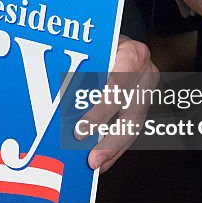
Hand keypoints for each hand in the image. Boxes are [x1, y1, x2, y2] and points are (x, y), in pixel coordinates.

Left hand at [75, 36, 158, 171]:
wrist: (121, 36)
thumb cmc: (100, 41)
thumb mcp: (93, 46)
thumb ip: (82, 70)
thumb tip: (53, 102)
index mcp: (132, 54)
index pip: (115, 87)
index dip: (99, 113)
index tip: (80, 133)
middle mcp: (146, 72)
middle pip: (131, 114)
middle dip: (110, 142)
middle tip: (92, 162)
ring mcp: (149, 88)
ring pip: (134, 126)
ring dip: (114, 150)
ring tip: (96, 167)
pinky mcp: (146, 100)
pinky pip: (132, 127)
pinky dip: (116, 145)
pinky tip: (102, 159)